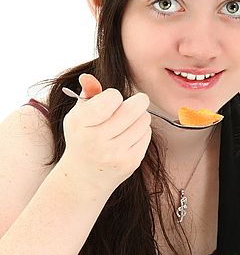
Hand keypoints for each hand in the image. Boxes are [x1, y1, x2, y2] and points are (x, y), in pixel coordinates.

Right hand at [58, 73, 151, 193]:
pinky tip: (129, 136)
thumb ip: (87, 94)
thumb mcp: (78, 116)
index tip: (111, 100)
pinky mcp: (131, 162)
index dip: (115, 96)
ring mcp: (115, 154)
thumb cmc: (82, 139)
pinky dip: (141, 131)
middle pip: (134, 109)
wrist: (84, 177)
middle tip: (136, 102)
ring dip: (140, 117)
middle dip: (138, 101)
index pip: (111, 99)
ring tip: (128, 122)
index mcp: (81, 124)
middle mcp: (97, 140)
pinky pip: (147, 135)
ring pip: (144, 120)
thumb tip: (88, 76)